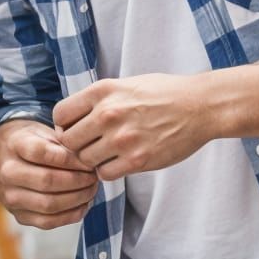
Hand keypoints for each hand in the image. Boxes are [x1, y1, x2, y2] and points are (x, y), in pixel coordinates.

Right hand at [0, 118, 98, 229]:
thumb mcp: (42, 132)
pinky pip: (48, 222)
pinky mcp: (19, 216)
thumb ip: (63, 144)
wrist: (0, 157)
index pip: (43, 153)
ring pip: (49, 204)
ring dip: (77, 199)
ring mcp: (11, 197)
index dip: (71, 159)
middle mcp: (7, 173)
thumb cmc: (28, 142)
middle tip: (94, 177)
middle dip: (77, 181)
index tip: (88, 161)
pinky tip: (83, 204)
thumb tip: (88, 161)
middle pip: (47, 181)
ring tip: (91, 190)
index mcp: (14, 145)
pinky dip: (70, 216)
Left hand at [53, 75, 212, 181]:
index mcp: (102, 91)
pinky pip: (105, 174)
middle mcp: (108, 114)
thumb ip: (98, 99)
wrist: (198, 106)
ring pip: (85, 160)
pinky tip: (118, 162)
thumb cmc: (162, 93)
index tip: (73, 129)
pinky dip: (107, 171)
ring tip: (105, 154)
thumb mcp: (124, 84)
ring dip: (91, 160)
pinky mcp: (138, 160)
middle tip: (87, 146)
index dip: (63, 125)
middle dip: (75, 145)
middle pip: (68, 140)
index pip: (60, 114)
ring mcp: (122, 139)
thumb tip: (73, 117)